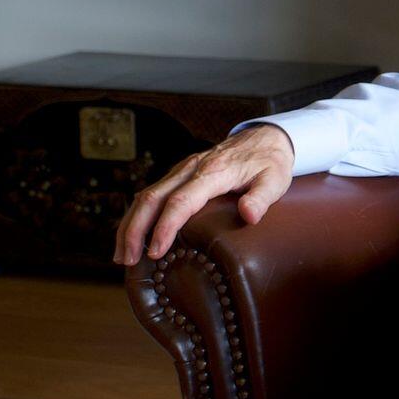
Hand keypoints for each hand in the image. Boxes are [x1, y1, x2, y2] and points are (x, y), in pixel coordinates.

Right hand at [113, 124, 295, 266]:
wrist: (265, 137)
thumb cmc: (270, 163)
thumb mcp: (275, 180)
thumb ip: (262, 198)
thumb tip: (249, 215)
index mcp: (213, 172)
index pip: (181, 200)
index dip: (165, 227)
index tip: (155, 252)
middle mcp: (190, 169)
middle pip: (152, 198)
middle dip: (135, 230)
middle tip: (127, 260)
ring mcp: (181, 171)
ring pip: (145, 195)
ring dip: (130, 225)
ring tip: (122, 256)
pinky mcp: (179, 175)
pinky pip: (151, 194)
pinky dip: (137, 216)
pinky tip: (133, 236)